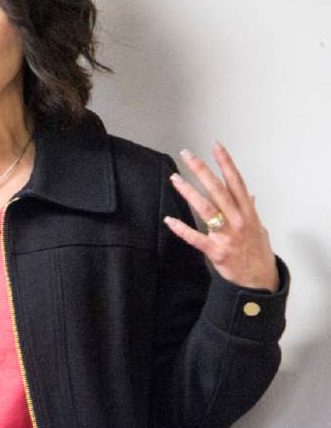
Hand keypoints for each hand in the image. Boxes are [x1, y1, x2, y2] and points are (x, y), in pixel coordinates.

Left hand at [163, 142, 278, 291]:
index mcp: (248, 212)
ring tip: (175, 178)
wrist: (259, 281)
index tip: (216, 146)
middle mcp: (238, 220)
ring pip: (206, 209)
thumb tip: (248, 193)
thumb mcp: (258, 227)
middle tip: (187, 155)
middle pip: (218, 189)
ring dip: (189, 192)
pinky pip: (195, 238)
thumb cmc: (257, 252)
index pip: (236, 182)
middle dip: (202, 170)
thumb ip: (250, 208)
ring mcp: (227, 235)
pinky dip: (181, 228)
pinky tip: (168, 220)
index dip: (226, 163)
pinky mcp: (216, 251)